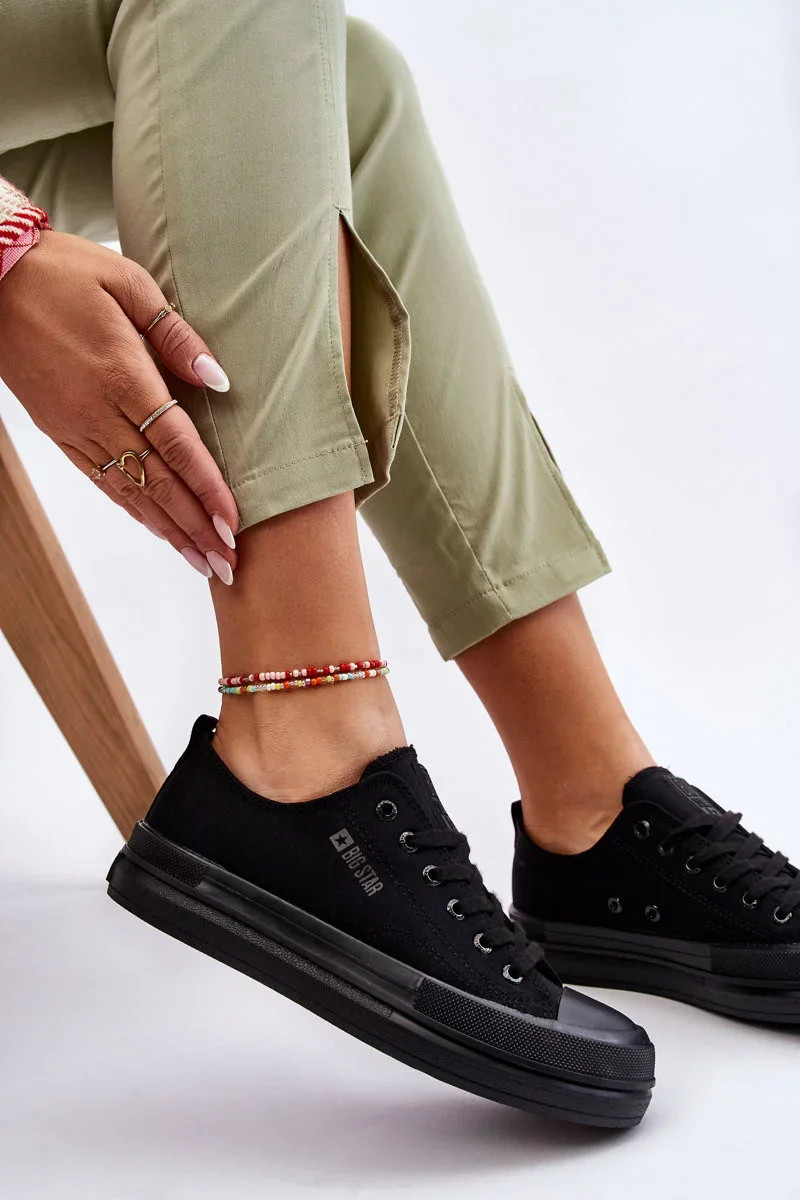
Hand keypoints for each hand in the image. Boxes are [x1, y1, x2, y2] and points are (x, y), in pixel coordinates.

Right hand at [0, 229, 237, 581]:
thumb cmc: (64, 272)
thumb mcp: (128, 282)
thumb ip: (176, 334)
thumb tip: (218, 380)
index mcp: (121, 374)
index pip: (176, 445)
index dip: (207, 488)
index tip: (233, 524)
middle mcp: (97, 411)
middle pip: (157, 481)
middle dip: (195, 527)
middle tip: (228, 565)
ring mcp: (74, 426)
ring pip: (129, 491)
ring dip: (168, 530)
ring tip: (201, 561)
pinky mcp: (57, 431)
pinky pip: (100, 480)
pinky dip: (132, 509)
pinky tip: (156, 528)